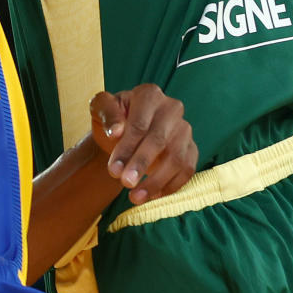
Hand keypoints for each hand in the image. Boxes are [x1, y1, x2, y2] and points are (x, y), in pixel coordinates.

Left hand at [90, 85, 196, 204]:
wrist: (123, 133)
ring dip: (156, 181)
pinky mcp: (191, 148)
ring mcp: (184, 129)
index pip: (140, 124)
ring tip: (135, 197)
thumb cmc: (112, 119)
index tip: (114, 170)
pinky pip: (187, 170)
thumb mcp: (100, 109)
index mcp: (149, 95)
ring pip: (176, 158)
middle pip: (159, 140)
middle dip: (141, 165)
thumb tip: (116, 131)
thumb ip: (106, 113)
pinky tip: (152, 195)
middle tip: (126, 184)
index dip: (127, 149)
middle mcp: (171, 108)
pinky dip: (171, 186)